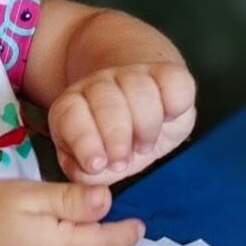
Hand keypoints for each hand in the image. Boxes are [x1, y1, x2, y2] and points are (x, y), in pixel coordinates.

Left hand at [48, 62, 196, 184]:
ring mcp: (133, 74)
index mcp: (73, 105)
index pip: (70, 114)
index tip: (96, 164)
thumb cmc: (116, 144)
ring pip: (138, 88)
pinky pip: (173, 80)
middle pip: (105, 99)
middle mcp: (99, 85)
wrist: (148, 110)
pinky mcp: (168, 72)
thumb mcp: (96, 163)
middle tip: (122, 161)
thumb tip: (88, 172)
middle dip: (115, 135)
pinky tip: (170, 118)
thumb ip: (85, 172)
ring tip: (144, 146)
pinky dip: (174, 103)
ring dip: (145, 125)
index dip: (83, 140)